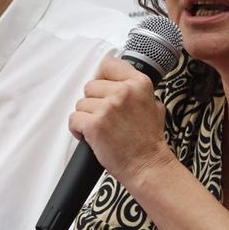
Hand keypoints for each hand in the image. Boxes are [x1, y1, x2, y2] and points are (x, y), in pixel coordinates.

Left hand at [68, 55, 171, 188]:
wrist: (146, 165)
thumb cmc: (149, 140)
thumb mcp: (154, 105)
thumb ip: (137, 90)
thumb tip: (120, 82)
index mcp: (139, 83)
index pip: (109, 65)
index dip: (103, 77)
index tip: (104, 89)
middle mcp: (123, 92)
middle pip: (91, 86)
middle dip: (94, 102)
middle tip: (106, 117)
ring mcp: (108, 108)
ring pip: (81, 104)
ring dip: (86, 117)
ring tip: (101, 129)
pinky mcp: (94, 125)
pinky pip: (74, 119)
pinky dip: (78, 129)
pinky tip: (91, 136)